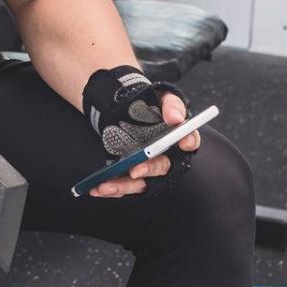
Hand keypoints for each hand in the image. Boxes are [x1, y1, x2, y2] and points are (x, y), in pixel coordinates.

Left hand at [81, 67, 199, 198]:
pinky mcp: (131, 174)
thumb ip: (172, 105)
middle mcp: (165, 156)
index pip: (190, 140)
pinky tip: (96, 188)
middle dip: (149, 168)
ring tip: (105, 186)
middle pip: (162, 166)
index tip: (183, 142)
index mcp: (178, 137)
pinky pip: (124, 184)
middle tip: (135, 169)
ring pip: (141, 182)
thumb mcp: (163, 98)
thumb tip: (175, 118)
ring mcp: (147, 167)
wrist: (127, 109)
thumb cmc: (151, 106)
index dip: (189, 141)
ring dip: (124, 185)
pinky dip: (111, 188)